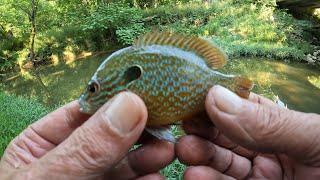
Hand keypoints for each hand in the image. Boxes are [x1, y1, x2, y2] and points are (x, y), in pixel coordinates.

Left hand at [0, 92, 173, 179]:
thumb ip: (86, 148)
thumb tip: (129, 105)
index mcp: (47, 143)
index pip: (85, 111)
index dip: (116, 100)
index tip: (146, 94)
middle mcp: (74, 159)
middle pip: (112, 134)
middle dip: (139, 128)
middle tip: (164, 124)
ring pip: (127, 161)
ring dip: (149, 154)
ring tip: (166, 150)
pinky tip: (157, 177)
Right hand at [176, 85, 319, 178]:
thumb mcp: (316, 140)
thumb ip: (267, 123)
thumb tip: (216, 97)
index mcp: (282, 129)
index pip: (241, 109)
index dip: (216, 104)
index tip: (192, 103)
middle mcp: (267, 152)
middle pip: (225, 139)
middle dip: (203, 134)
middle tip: (185, 135)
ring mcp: (260, 178)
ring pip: (222, 166)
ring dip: (201, 160)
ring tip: (186, 154)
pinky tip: (195, 176)